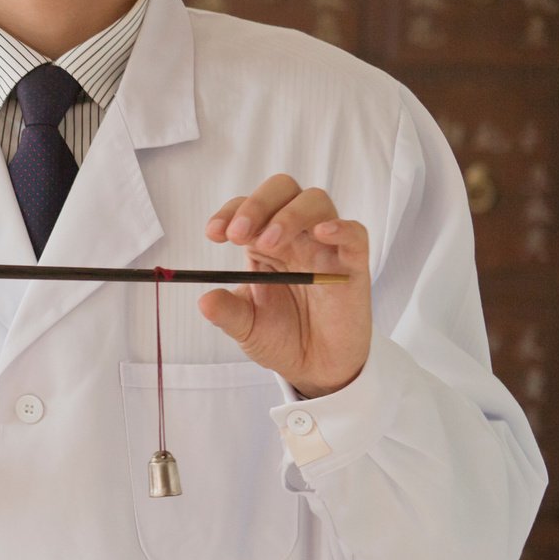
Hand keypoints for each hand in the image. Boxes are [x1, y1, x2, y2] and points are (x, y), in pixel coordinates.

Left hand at [199, 174, 372, 397]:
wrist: (317, 368)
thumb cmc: (283, 339)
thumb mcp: (246, 328)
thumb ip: (227, 313)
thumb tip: (203, 301)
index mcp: (265, 244)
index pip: (247, 209)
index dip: (229, 213)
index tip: (213, 234)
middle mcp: (295, 238)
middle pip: (282, 191)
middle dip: (257, 204)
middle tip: (237, 234)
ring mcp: (325, 248)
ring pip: (315, 202)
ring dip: (288, 215)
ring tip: (268, 242)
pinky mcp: (353, 265)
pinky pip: (355, 234)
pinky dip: (340, 227)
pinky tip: (321, 232)